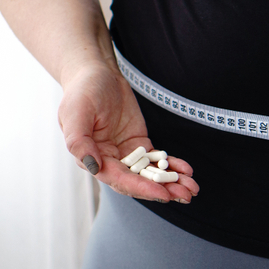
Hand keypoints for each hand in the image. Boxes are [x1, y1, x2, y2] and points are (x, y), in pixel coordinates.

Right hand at [59, 61, 199, 202]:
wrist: (97, 73)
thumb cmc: (83, 91)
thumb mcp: (75, 113)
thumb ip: (79, 141)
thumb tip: (93, 167)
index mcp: (91, 159)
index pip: (119, 180)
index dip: (141, 189)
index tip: (163, 194)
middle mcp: (109, 161)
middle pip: (138, 182)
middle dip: (163, 190)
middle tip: (186, 194)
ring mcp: (126, 155)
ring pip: (150, 174)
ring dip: (171, 182)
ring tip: (192, 188)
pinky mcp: (139, 145)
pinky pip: (157, 160)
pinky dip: (172, 166)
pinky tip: (187, 171)